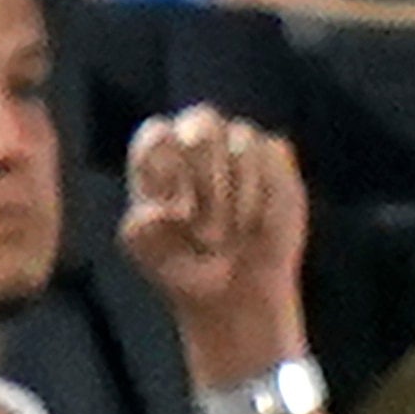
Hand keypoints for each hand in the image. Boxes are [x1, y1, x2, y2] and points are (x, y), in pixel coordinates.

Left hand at [119, 107, 309, 377]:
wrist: (232, 295)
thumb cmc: (181, 268)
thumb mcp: (146, 254)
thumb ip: (138, 228)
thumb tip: (157, 210)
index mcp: (156, 161)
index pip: (157, 133)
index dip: (165, 161)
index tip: (175, 205)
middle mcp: (196, 147)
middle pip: (202, 118)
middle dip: (204, 168)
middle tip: (201, 218)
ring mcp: (238, 152)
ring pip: (241, 138)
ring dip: (235, 190)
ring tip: (226, 233)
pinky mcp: (276, 164)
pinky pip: (274, 153)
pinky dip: (265, 190)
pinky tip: (255, 224)